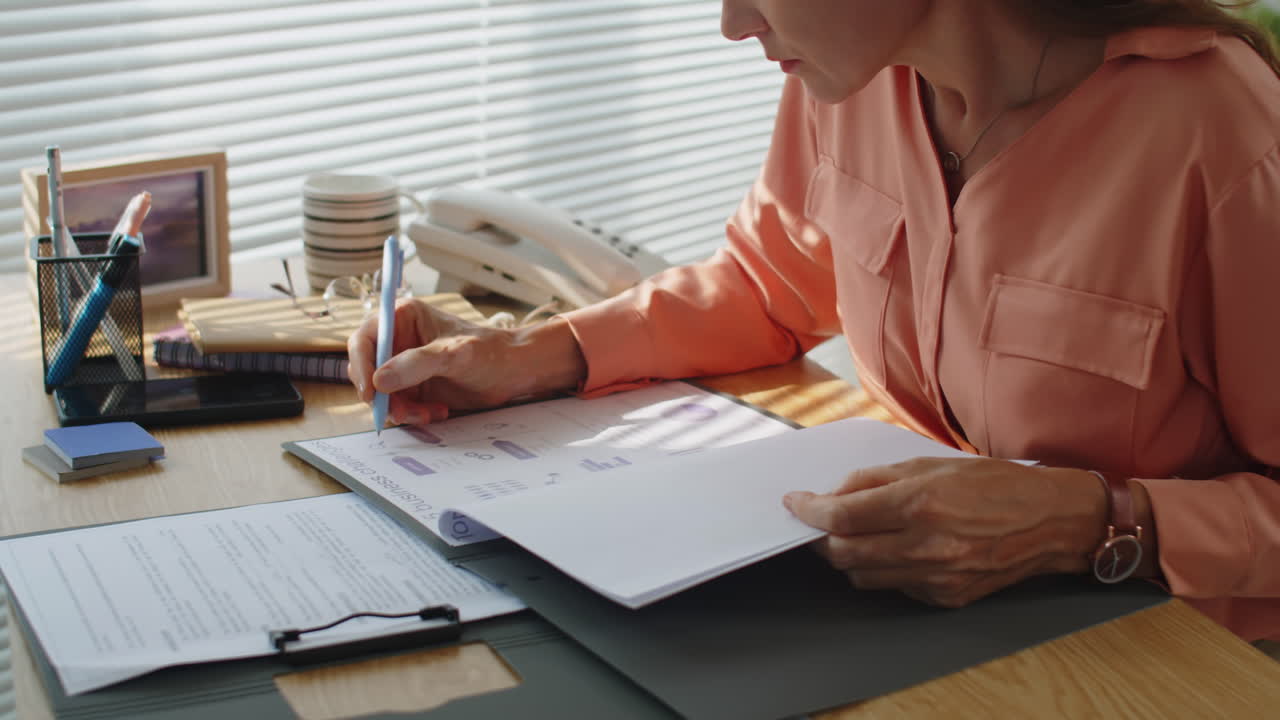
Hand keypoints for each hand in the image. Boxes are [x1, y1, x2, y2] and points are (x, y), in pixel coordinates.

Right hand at [347, 299, 586, 424]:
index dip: (360, 364)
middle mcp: (399, 340)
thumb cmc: (490, 352)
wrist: (515, 372)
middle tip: (399, 412)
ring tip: (429, 413)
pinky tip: (439, 411)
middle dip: (381, 395)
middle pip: (367, 369)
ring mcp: (405, 366)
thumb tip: (379, 379)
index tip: (370, 391)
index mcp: (404, 318)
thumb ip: (416, 364)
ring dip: (401, 409)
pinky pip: (399, 406)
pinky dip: (413, 414)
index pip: (365, 338)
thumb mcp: (454, 355)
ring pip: (382, 394)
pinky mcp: (414, 387)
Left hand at [782, 458, 1106, 607]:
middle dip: (820, 537)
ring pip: (862, 576)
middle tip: (816, 521)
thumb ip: (876, 479)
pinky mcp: (946, 597)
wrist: (1052, 520)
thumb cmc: (995, 484)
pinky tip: (896, 550)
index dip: (808, 511)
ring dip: (848, 555)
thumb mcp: (930, 464)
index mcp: (919, 502)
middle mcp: (926, 543)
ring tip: (854, 534)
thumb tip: (833, 494)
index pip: (840, 516)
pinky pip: (895, 587)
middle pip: (842, 552)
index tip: (795, 503)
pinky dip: (883, 569)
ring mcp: (936, 575)